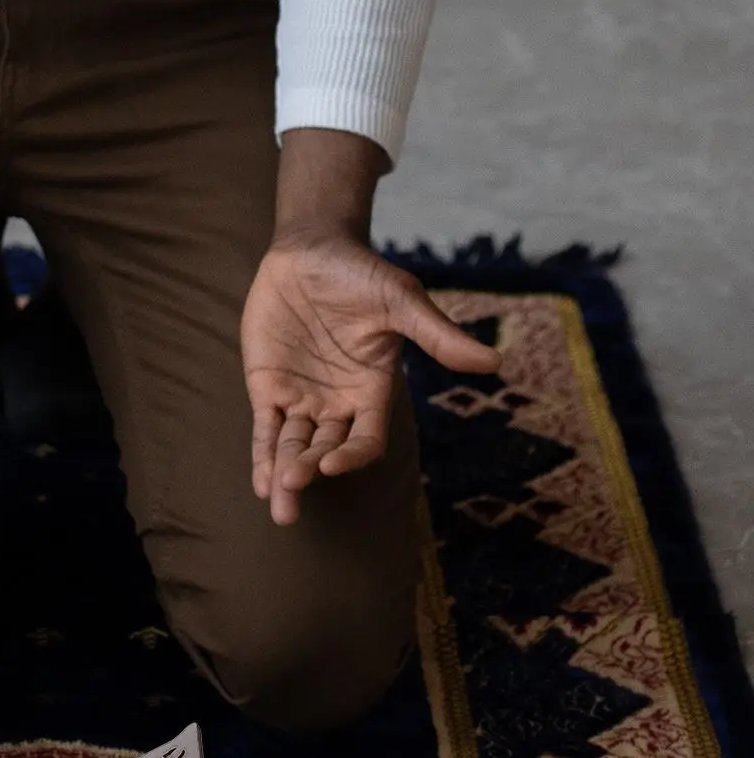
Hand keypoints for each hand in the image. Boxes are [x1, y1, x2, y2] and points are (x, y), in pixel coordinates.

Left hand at [241, 233, 500, 526]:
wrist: (311, 252)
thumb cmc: (362, 275)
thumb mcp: (401, 302)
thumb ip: (438, 336)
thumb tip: (495, 362)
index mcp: (372, 390)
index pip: (366, 437)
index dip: (351, 453)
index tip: (332, 463)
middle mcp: (338, 402)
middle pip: (325, 449)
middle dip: (309, 471)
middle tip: (292, 488)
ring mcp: (302, 397)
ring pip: (294, 447)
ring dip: (285, 475)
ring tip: (278, 505)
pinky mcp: (269, 388)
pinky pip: (266, 430)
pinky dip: (262, 456)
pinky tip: (261, 485)